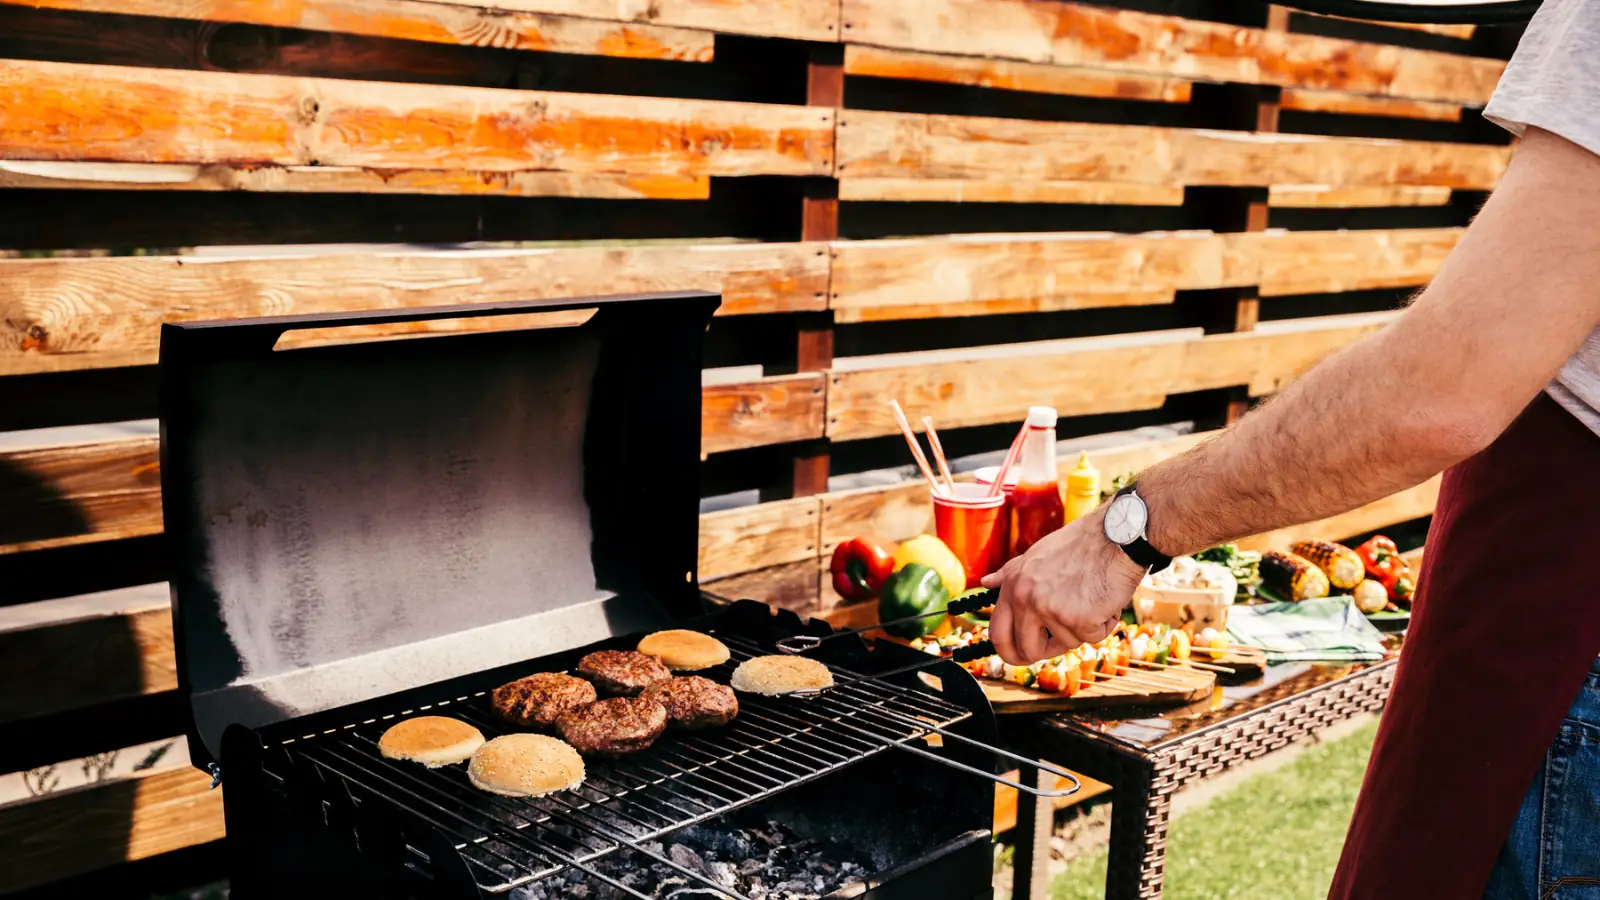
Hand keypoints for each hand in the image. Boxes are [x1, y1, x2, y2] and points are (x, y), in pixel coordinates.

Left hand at [979, 505, 1146, 665]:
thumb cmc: (1080, 544)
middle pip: (1027, 651)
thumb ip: (1010, 574)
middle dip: (1047, 651)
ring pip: (1066, 643)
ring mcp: (1050, 610)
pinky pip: (1092, 638)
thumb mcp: (1035, 555)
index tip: (1021, 656)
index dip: (1009, 651)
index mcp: (1013, 586)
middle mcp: (1026, 599)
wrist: (1116, 536)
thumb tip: (987, 582)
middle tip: (1064, 639)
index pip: (997, 633)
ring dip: (1083, 628)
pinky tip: (1106, 599)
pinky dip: (1103, 624)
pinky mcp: (1077, 619)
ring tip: (1092, 598)